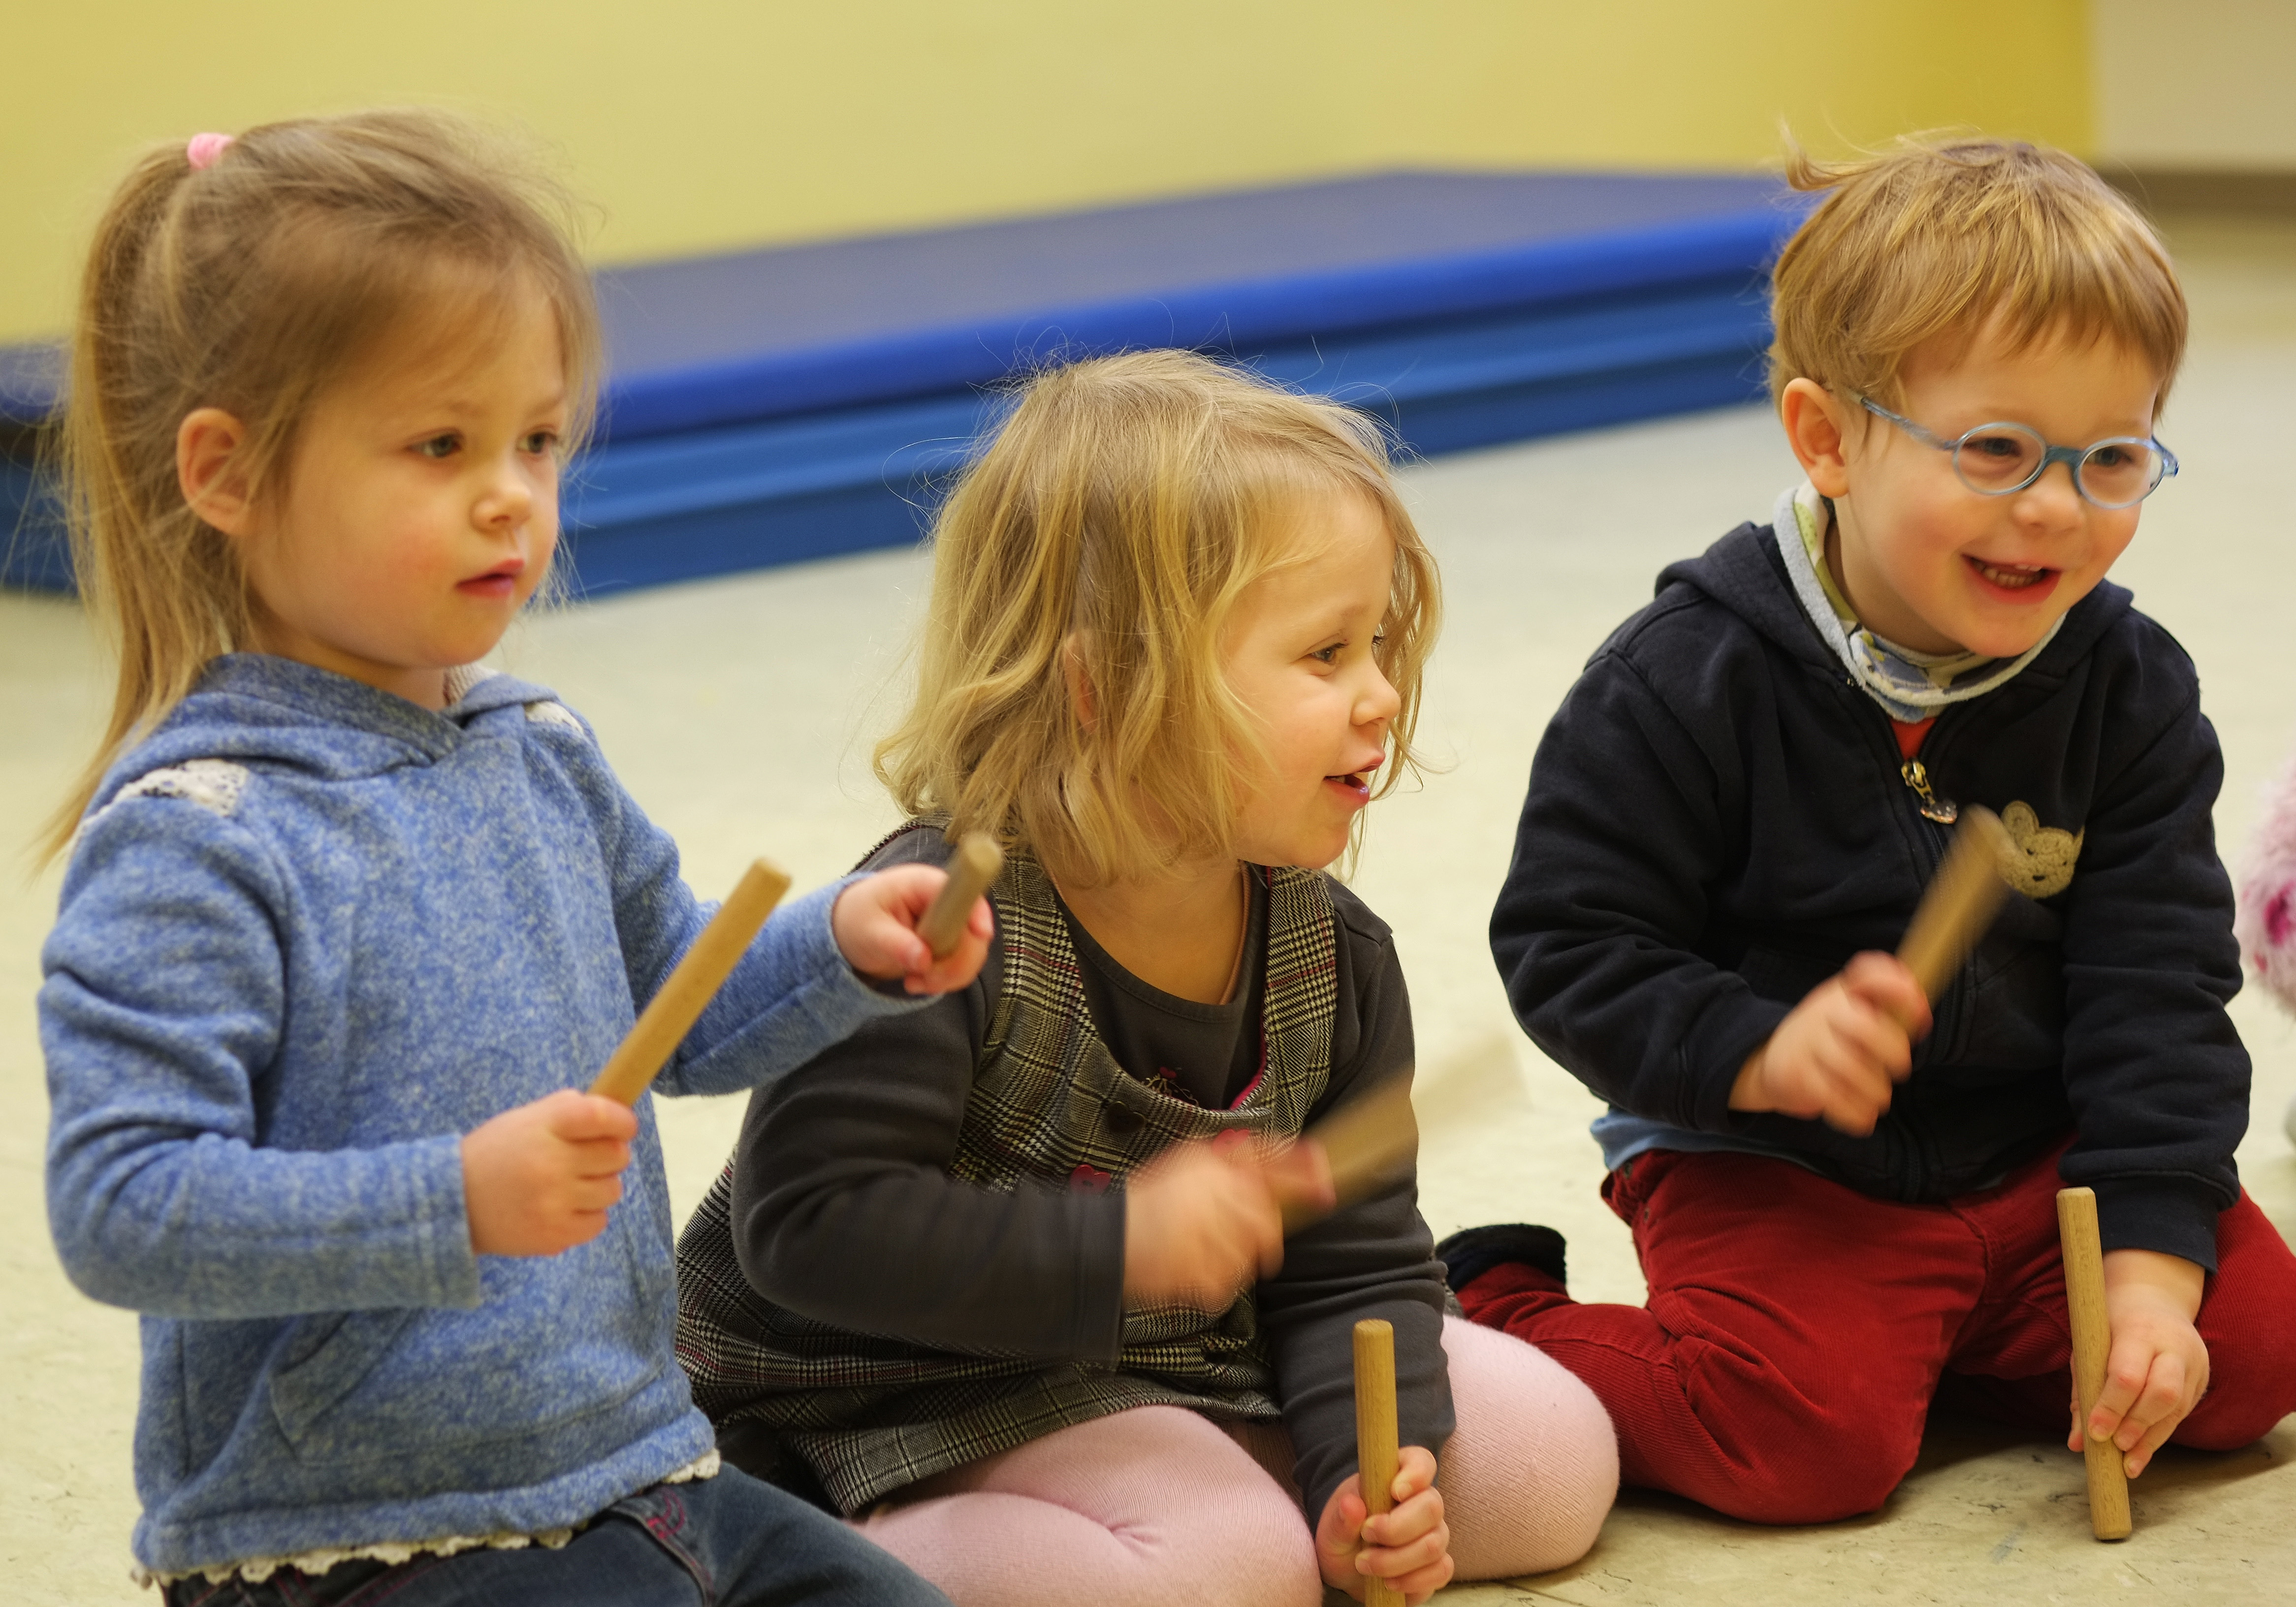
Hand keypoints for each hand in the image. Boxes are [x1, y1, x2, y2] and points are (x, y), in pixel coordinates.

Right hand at [462, 1089, 637, 1256]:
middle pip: (616, 1156)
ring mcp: (554, 1202)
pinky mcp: (554, 1234)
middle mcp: (551, 1163)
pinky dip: (588, 1216)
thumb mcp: (524, 1119)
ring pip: (613, 1190)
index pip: (601, 1116)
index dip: (622, 1120)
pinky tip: (563, 1208)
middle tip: (587, 1159)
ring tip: (569, 1186)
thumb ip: (567, 1109)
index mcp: (544, 1127)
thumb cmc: (495, 1154)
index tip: (624, 1127)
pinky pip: (599, 1222)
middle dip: (609, 1155)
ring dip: (599, 1187)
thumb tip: (615, 1109)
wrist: (453, 1204)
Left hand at [832, 865, 991, 994]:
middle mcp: (944, 901)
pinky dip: (945, 981)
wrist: (852, 929)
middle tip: (926, 978)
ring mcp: (950, 923)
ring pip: (973, 952)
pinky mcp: (950, 944)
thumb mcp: (868, 931)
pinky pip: (963, 966)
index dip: (976, 910)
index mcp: (922, 884)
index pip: (961, 891)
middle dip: (957, 961)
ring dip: (949, 976)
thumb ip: (895, 944)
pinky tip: (917, 982)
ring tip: (913, 982)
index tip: (981, 934)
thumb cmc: (858, 918)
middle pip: (974, 929)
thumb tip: (923, 959)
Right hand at [1122, 1133, 1298, 1309]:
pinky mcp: (1205, 1278)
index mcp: (1212, 1167)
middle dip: (1260, 1235)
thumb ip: (1234, 1161)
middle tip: (1232, 1236)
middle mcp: (1217, 1199)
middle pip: (1267, 1223)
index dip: (1301, 1174)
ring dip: (1230, 1258)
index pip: (1270, 1166)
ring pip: (1248, 1258)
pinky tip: (1187, 1267)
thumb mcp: (1187, 1164)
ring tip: (1194, 1249)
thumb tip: (1282, 1156)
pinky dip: (1213, 1281)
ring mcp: (1212, 1241)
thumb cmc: (1146, 1200)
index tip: (1323, 1181)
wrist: (1106, 1240)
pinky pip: (1228, 1285)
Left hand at [1314, 1445, 1451, 1602]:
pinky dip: (1413, 1580)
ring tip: (1365, 1564)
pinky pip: (1441, 1571)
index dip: (1415, 1474)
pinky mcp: (1437, 1565)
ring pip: (1434, 1543)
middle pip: (1432, 1506)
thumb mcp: (1331, 1530)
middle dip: (1396, 1528)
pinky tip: (1389, 1583)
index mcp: (1397, 1478)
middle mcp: (1422, 1503)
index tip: (1394, 1491)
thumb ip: (1341, 1519)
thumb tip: (1351, 1504)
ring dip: (1396, 1559)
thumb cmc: (1344, 1538)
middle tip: (1366, 1536)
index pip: (1421, 1462)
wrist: (1350, 1569)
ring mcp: (1434, 1534)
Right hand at [1729, 952, 1928, 1135]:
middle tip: (1900, 1069)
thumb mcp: (1850, 1014)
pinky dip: (1856, 1114)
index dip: (1897, 986)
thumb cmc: (1826, 1039)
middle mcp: (1821, 1011)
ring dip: (1876, 1091)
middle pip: (1866, 1028)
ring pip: (1853, 1070)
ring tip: (1878, 1098)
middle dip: (1893, 1052)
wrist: (1770, 1061)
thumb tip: (1921, 1016)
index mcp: (1841, 993)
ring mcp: (1806, 1042)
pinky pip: (1834, 1098)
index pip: (1867, 975)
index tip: (1921, 1009)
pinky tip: (1862, 1116)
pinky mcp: (1795, 1073)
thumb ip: (1886, 1011)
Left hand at [2069, 1249, 2208, 1477]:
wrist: (2154, 1299)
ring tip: (2127, 1464)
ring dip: (2150, 1440)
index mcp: (2139, 1331)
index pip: (2128, 1374)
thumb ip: (2083, 1392)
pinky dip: (2158, 1436)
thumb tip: (2076, 1443)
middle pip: (2164, 1393)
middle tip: (2115, 1445)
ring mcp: (2194, 1365)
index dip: (2112, 1407)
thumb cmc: (2112, 1325)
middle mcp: (2174, 1348)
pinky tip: (2140, 1455)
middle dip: (2138, 1424)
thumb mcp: (2090, 1346)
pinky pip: (2182, 1414)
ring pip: (2178, 1409)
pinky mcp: (2202, 1381)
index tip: (2095, 1432)